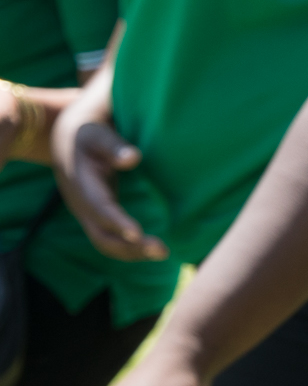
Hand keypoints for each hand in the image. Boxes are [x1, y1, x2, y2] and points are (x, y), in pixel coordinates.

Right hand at [52, 115, 163, 263]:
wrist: (67, 139)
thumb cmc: (88, 132)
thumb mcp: (97, 133)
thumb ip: (113, 145)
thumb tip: (133, 158)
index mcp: (81, 184)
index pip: (99, 207)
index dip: (116, 221)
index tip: (137, 233)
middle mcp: (82, 204)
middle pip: (100, 234)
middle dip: (129, 247)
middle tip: (162, 251)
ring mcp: (87, 212)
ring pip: (104, 241)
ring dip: (132, 252)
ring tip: (163, 253)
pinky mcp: (97, 214)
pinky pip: (109, 238)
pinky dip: (128, 247)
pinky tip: (151, 249)